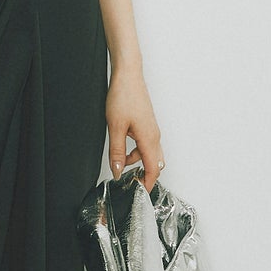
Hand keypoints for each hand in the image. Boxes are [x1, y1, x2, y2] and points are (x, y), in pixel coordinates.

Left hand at [105, 57, 163, 188]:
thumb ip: (117, 152)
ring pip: (149, 154)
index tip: (140, 194)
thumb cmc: (124, 97)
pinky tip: (123, 147)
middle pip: (156, 164)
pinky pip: (146, 144)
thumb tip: (118, 172)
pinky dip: (136, 151)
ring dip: (138, 162)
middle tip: (130, 183)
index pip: (154, 170)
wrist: (128, 75)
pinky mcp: (147, 124)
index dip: (148, 184)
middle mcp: (154, 136)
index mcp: (149, 139)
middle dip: (145, 176)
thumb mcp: (115, 128)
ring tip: (121, 165)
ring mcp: (152, 130)